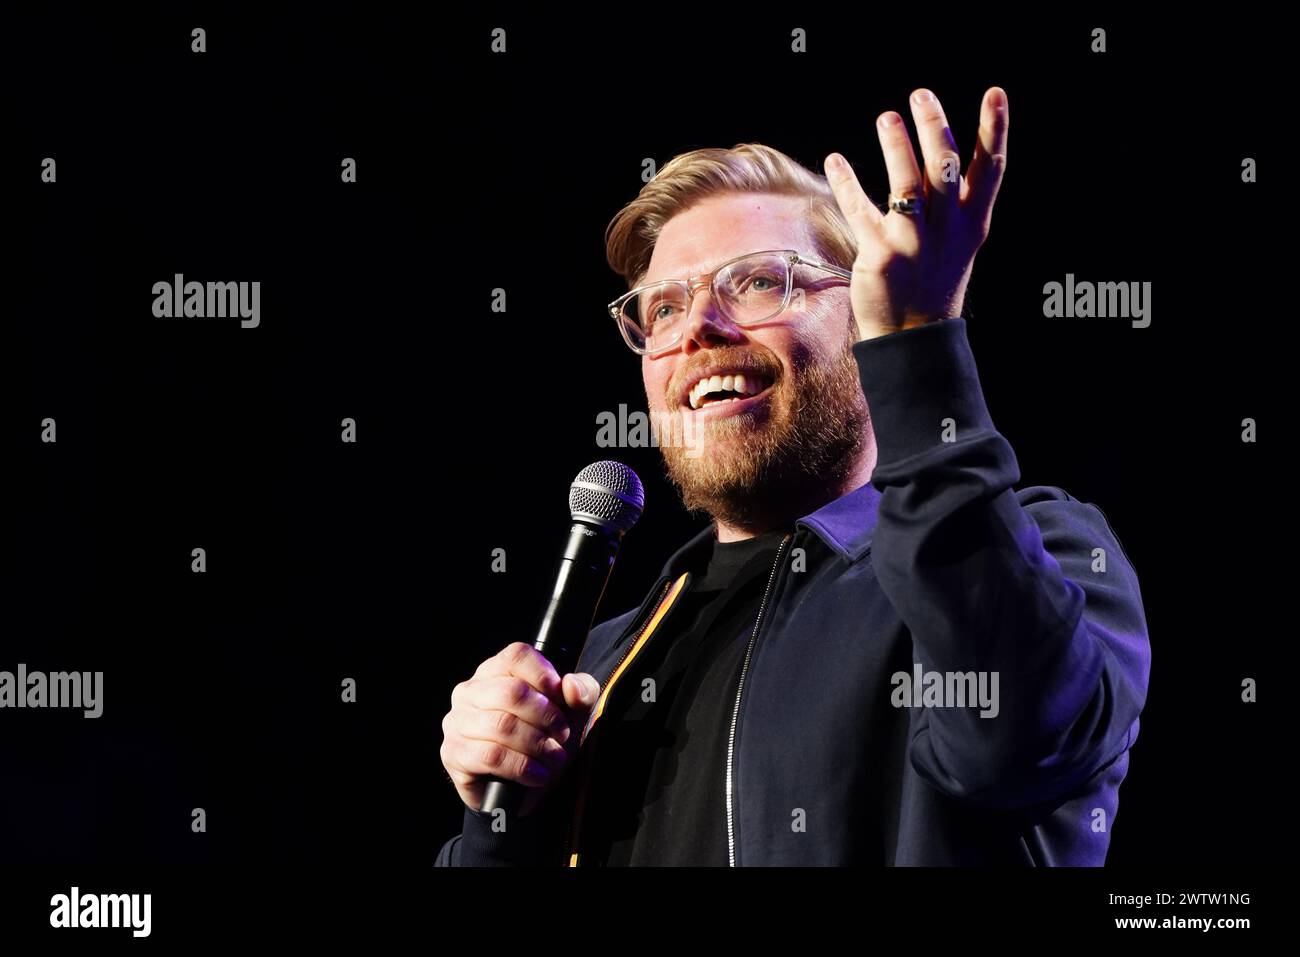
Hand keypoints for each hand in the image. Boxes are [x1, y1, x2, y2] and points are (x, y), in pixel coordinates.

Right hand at [440, 642, 599, 817]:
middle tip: (562, 735)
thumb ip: (581, 692)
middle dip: (547, 717)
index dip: (544, 675)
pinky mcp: (454, 753)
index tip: (561, 698)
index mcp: (495, 671)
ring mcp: (457, 722)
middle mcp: (470, 691)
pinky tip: (537, 774)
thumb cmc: (543, 739)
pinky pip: (491, 756)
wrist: (521, 789)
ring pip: (503, 725)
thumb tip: (571, 686)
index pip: (516, 655)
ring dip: (538, 745)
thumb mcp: (571, 713)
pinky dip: (522, 766)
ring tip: (554, 757)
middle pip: (512, 692)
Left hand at [823, 86, 1008, 340]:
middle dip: (934, 127)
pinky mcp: (880, 254)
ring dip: (896, 147)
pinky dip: (846, 182)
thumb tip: (945, 150)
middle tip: (920, 94)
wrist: (914, 333)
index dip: (995, 129)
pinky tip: (835, 159)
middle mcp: (947, 229)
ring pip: (907, 185)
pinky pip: (860, 210)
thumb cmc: (935, 279)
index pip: (991, 168)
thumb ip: (955, 199)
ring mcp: (914, 242)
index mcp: (972, 222)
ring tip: (887, 117)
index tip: (996, 92)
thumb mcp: (959, 239)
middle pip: (945, 168)